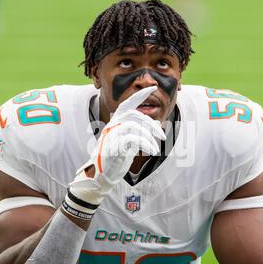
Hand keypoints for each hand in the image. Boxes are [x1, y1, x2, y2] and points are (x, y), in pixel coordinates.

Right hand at [68, 86, 165, 205]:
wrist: (100, 176)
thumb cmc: (115, 159)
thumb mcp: (130, 143)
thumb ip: (140, 133)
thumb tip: (157, 126)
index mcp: (116, 122)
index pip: (128, 103)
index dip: (140, 94)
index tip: (152, 87)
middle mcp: (112, 125)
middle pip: (135, 114)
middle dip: (151, 124)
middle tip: (162, 136)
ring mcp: (111, 134)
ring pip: (134, 125)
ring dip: (149, 137)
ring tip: (155, 149)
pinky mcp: (112, 145)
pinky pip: (132, 138)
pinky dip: (145, 144)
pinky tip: (150, 151)